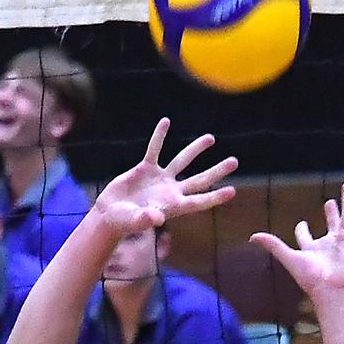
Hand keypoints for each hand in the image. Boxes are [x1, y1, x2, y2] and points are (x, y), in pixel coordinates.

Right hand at [94, 118, 237, 235]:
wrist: (109, 214)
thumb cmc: (123, 222)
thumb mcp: (133, 221)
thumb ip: (144, 220)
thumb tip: (156, 218)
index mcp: (173, 206)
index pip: (198, 201)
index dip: (215, 197)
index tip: (232, 191)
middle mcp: (171, 191)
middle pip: (199, 180)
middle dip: (216, 171)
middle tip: (234, 161)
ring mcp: (160, 179)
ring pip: (182, 161)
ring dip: (195, 150)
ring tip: (210, 138)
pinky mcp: (145, 169)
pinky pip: (154, 149)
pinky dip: (159, 137)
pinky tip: (166, 122)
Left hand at [249, 181, 343, 303]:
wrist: (332, 289)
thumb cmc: (310, 278)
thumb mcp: (288, 258)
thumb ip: (273, 245)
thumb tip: (252, 237)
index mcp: (310, 252)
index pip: (304, 238)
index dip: (302, 231)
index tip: (301, 224)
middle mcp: (326, 246)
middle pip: (328, 226)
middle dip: (330, 215)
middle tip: (329, 204)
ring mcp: (339, 242)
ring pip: (342, 216)